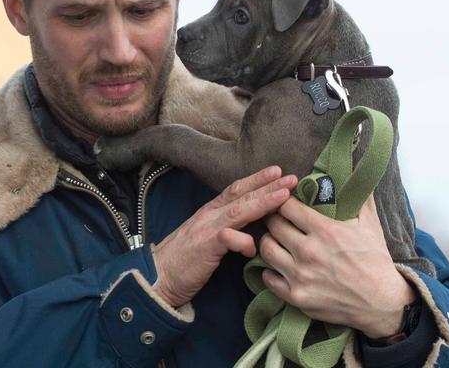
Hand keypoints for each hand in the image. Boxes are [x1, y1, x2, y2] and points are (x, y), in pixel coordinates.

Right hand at [152, 167, 297, 306]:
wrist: (157, 276)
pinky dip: (244, 242)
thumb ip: (227, 231)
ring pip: (238, 210)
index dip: (257, 180)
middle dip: (267, 184)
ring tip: (285, 193)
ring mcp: (206, 229)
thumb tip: (250, 233)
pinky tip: (255, 247)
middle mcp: (209, 215)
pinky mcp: (205, 247)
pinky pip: (228, 238)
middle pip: (241, 194)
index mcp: (210, 211)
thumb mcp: (207, 239)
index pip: (236, 190)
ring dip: (263, 201)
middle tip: (291, 176)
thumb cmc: (184, 261)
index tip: (278, 171)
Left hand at [260, 193, 415, 337]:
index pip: (287, 206)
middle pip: (273, 224)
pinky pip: (268, 277)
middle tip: (277, 219)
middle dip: (274, 218)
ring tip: (276, 240)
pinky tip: (278, 266)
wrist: (382, 303)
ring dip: (269, 241)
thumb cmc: (376, 261)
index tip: (286, 203)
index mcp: (325, 230)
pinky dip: (270, 270)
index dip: (285, 201)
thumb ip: (360, 197)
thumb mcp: (371, 224)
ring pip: (267, 248)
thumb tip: (354, 173)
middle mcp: (309, 251)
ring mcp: (300, 275)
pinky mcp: (297, 296)